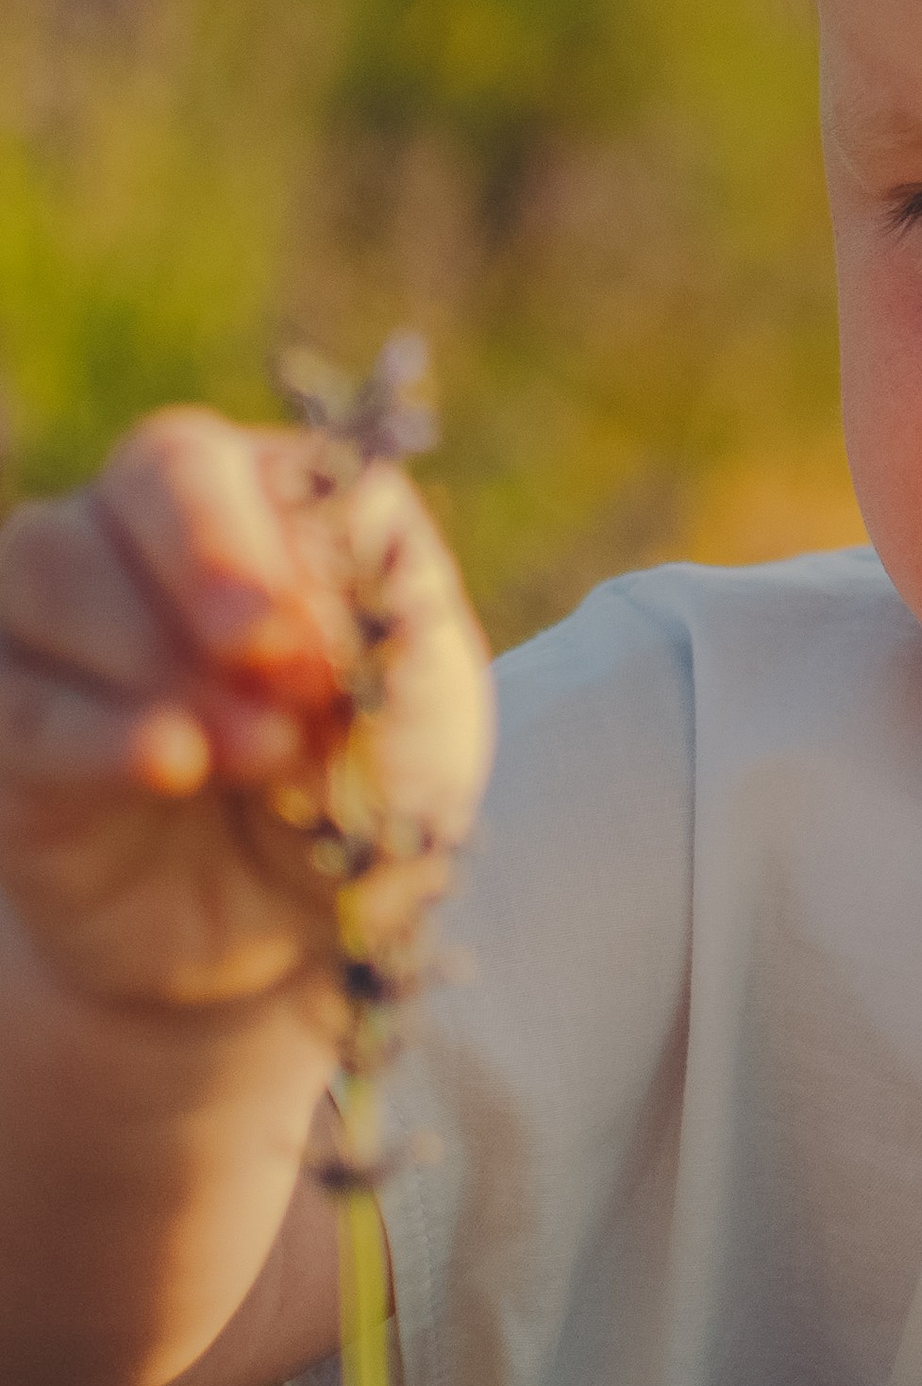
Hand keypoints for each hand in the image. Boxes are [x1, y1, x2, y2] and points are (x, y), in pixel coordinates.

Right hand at [0, 404, 493, 1033]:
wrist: (280, 925)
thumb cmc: (367, 793)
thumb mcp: (417, 727)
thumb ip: (389, 647)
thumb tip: (311, 610)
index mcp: (281, 494)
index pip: (258, 460)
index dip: (277, 543)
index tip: (318, 651)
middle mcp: (161, 522)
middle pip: (154, 470)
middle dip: (210, 560)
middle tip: (265, 656)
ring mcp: (63, 608)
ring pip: (55, 563)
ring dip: (158, 655)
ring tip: (256, 752)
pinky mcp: (9, 709)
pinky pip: (18, 696)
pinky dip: (94, 731)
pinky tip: (169, 765)